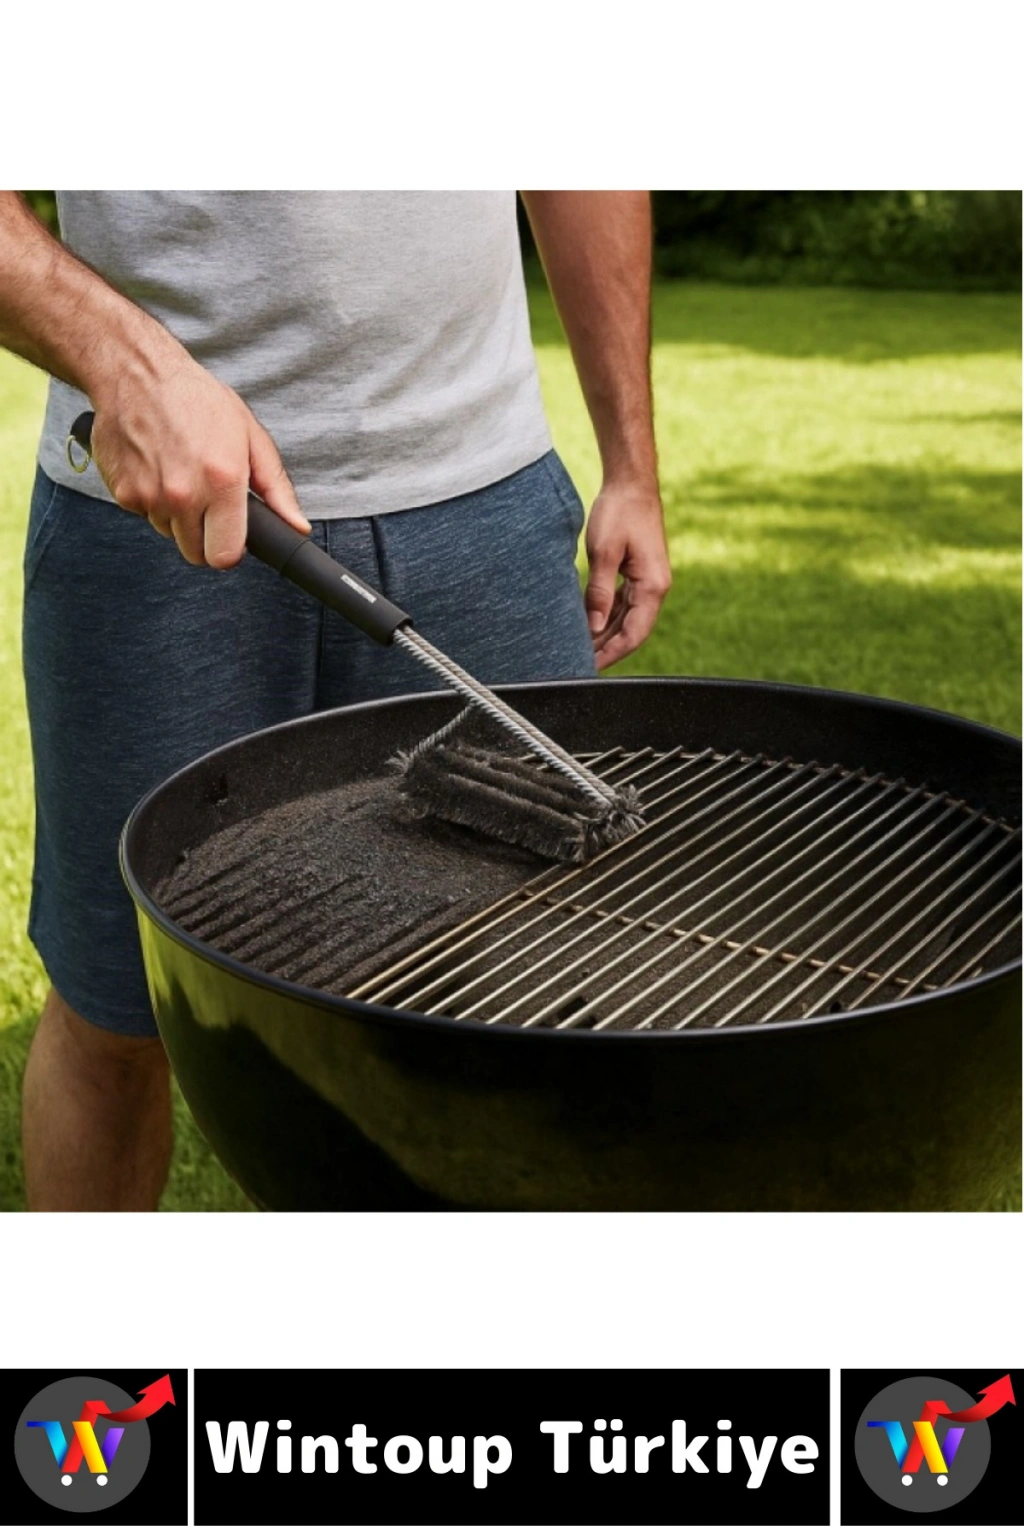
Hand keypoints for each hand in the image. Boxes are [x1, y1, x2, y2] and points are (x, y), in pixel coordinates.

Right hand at [89, 344, 308, 566]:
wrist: (138, 373)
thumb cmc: (197, 400)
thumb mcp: (250, 436)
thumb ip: (277, 488)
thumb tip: (297, 526)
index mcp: (222, 481)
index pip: (225, 557)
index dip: (230, 550)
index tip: (231, 535)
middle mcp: (184, 494)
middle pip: (196, 554)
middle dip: (205, 537)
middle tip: (207, 503)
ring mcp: (150, 496)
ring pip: (170, 534)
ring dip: (177, 516)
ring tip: (180, 474)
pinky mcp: (123, 493)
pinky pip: (145, 515)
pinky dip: (152, 500)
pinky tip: (157, 468)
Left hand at [584, 479, 670, 668]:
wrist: (631, 484)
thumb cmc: (619, 513)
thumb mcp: (604, 553)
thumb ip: (599, 592)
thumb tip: (592, 627)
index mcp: (653, 587)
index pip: (634, 634)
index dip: (611, 654)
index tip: (588, 667)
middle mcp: (655, 588)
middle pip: (631, 631)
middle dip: (606, 649)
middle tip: (578, 663)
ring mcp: (648, 582)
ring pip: (626, 620)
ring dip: (605, 635)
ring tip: (579, 648)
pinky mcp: (638, 575)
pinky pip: (623, 605)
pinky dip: (606, 617)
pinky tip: (588, 625)